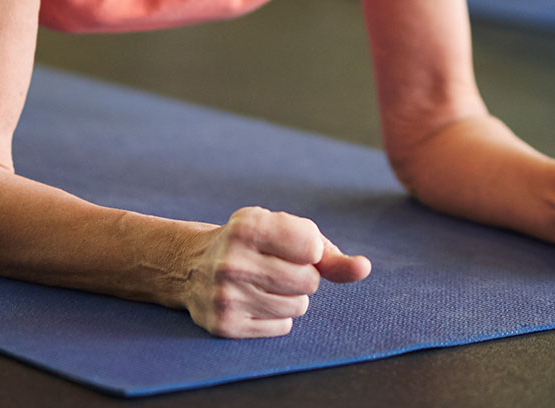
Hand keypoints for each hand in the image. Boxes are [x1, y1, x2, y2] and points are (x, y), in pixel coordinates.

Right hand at [181, 206, 370, 337]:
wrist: (190, 267)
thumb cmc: (252, 245)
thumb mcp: (282, 232)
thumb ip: (328, 251)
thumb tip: (364, 268)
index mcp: (247, 227)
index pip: (312, 247)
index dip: (310, 250)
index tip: (290, 247)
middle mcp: (233, 261)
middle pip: (309, 281)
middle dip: (302, 276)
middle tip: (275, 268)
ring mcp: (226, 296)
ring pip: (298, 306)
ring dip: (291, 298)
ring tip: (264, 285)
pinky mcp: (225, 325)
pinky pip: (283, 327)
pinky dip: (277, 318)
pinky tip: (254, 302)